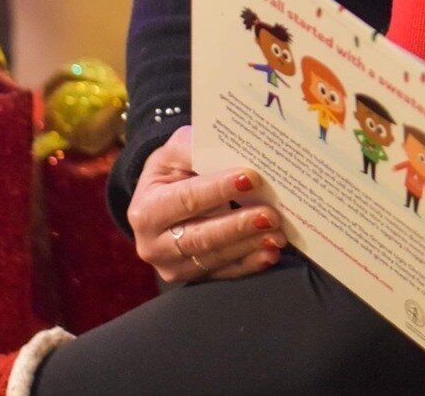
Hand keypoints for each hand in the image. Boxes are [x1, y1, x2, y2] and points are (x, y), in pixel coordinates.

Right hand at [126, 125, 286, 282]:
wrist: (163, 198)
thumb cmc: (173, 169)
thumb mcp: (175, 150)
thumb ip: (195, 147)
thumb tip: (229, 147)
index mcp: (146, 210)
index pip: (186, 200)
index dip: (219, 190)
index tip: (251, 179)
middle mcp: (154, 245)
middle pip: (201, 237)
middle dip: (239, 225)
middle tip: (271, 215)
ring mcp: (173, 266)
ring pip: (215, 258)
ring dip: (249, 245)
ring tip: (278, 233)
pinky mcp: (194, 277)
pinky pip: (224, 274)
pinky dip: (249, 264)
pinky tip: (269, 253)